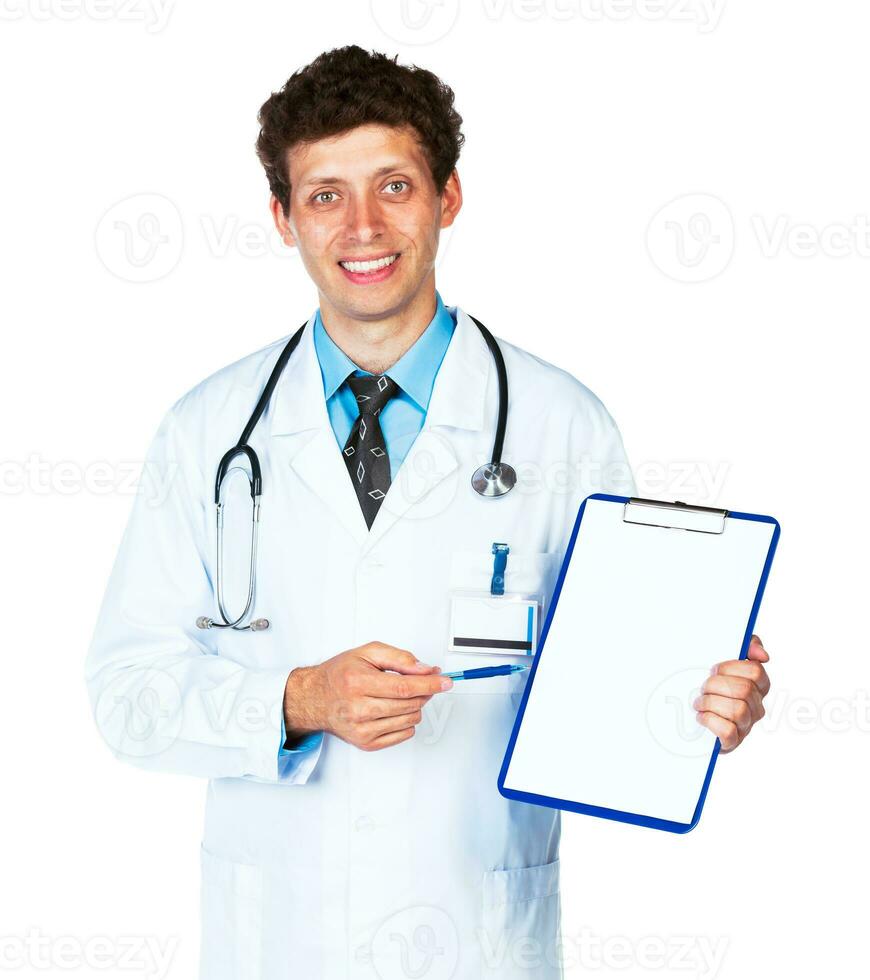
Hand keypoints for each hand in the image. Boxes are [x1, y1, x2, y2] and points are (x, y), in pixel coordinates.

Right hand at [283, 641, 451, 751]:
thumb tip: (425, 669)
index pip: (404, 687)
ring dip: (415, 705)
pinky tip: (394, 709)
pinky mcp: (366, 743)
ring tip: (400, 694)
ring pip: (410, 719)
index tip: (446, 681)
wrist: (314, 698)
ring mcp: (362, 729)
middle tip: (422, 681)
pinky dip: (406, 720)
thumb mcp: (367, 653)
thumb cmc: (340, 674)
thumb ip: (399, 658)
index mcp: (358, 683)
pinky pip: (404, 733)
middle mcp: (358, 709)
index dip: (430, 684)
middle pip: (410, 704)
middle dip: (424, 691)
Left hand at [693, 634, 769, 752]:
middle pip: (743, 690)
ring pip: (737, 710)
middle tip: (703, 688)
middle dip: (716, 685)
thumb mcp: (726, 661)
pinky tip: (701, 717)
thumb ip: (747, 646)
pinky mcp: (733, 741)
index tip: (714, 669)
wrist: (689, 717)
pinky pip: (728, 732)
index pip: (756, 671)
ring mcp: (746, 725)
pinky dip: (710, 722)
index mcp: (758, 686)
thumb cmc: (712, 686)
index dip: (730, 668)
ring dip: (710, 703)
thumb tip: (762, 655)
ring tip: (699, 703)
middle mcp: (756, 706)